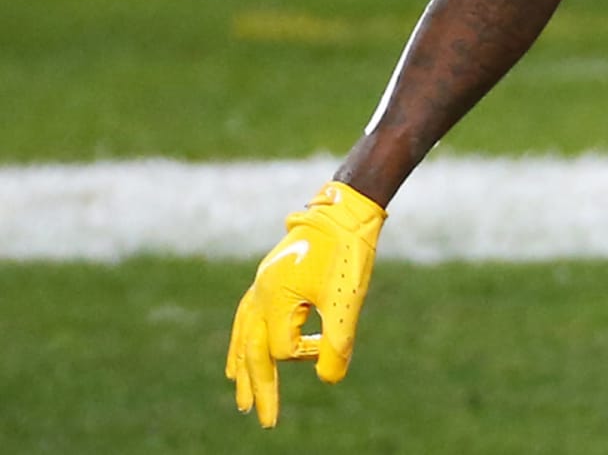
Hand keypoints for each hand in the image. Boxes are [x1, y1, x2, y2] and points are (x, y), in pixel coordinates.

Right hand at [225, 181, 385, 426]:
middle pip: (252, 350)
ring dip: (244, 363)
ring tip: (238, 388)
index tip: (330, 342)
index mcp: (274, 298)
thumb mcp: (347, 300)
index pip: (282, 349)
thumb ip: (337, 343)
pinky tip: (245, 346)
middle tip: (259, 418)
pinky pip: (248, 314)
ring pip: (244, 333)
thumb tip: (329, 381)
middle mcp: (260, 292)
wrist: (346, 209)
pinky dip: (245, 336)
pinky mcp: (270, 278)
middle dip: (257, 386)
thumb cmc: (348, 253)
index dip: (309, 353)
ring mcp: (261, 284)